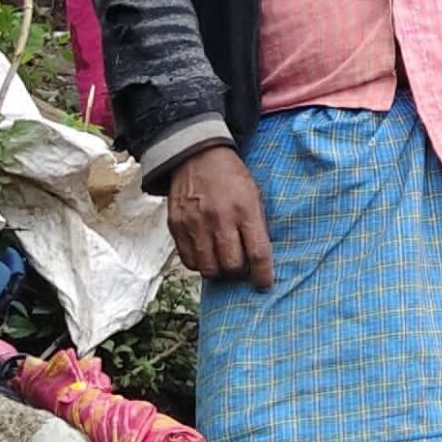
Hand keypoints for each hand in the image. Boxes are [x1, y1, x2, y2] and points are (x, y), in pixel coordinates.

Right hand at [167, 147, 273, 288]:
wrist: (198, 157)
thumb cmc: (232, 178)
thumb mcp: (254, 194)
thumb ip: (257, 224)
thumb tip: (261, 257)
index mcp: (245, 210)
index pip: (257, 253)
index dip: (263, 274)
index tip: (264, 284)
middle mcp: (219, 219)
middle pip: (232, 265)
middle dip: (239, 272)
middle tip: (241, 266)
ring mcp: (195, 224)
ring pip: (208, 267)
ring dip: (218, 271)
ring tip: (223, 262)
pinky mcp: (176, 227)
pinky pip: (188, 260)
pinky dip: (199, 264)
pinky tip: (206, 255)